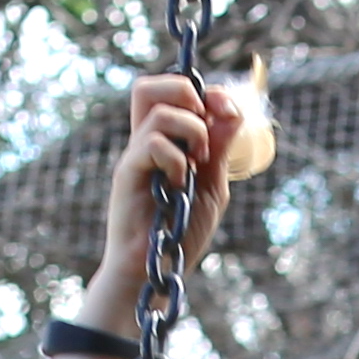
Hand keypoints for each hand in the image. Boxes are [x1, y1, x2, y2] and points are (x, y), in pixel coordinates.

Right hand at [88, 71, 254, 305]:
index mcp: (166, 143)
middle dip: (185, 91)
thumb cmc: (181, 234)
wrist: (156, 272)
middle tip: (203, 124)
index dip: (206, 92)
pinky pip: (152, 141)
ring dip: (191, 130)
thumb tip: (231, 110)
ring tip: (196, 163)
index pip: (175, 94)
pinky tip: (178, 186)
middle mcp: (146, 143)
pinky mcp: (127, 172)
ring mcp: (135, 156)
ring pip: (157, 109)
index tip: (229, 112)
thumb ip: (220, 149)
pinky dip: (176, 159)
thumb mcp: (212, 187)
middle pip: (148, 87)